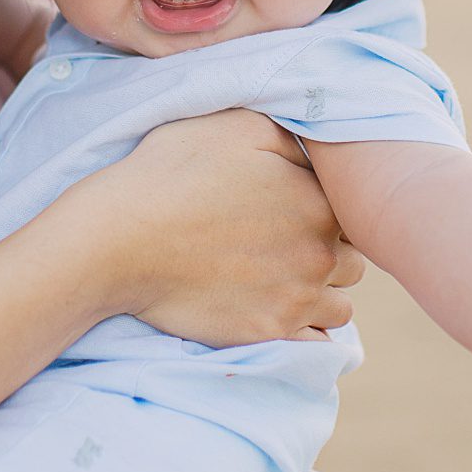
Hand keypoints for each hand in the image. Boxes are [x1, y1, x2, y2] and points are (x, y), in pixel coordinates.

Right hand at [61, 110, 364, 347]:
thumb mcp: (238, 127)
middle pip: (351, 261)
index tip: (294, 210)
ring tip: (282, 282)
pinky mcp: (266, 334)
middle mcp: (319, 255)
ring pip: (339, 307)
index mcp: (318, 202)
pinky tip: (277, 312)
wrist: (119, 239)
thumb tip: (319, 152)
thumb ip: (293, 137)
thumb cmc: (173, 173)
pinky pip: (315, 344)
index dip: (323, 209)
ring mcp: (295, 300)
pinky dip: (305, 332)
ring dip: (321, 295)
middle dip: (328, 253)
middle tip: (286, 246)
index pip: (352, 212)